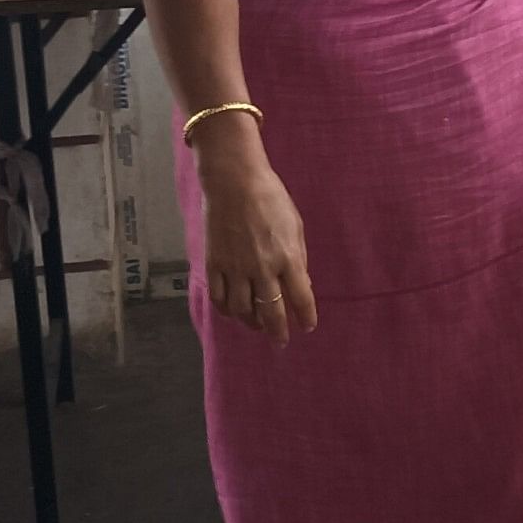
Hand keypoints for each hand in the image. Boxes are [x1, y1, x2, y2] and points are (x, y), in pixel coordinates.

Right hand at [196, 138, 316, 343]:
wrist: (233, 181)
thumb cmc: (269, 198)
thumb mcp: (295, 226)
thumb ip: (298, 257)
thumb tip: (302, 284)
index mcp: (287, 256)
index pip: (301, 298)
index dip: (306, 317)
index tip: (307, 327)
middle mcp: (262, 267)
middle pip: (271, 312)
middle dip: (278, 331)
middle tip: (281, 340)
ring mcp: (236, 267)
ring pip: (242, 310)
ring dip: (252, 323)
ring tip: (257, 325)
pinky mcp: (214, 263)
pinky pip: (219, 298)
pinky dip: (226, 311)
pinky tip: (233, 312)